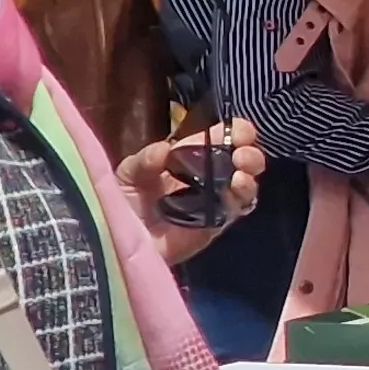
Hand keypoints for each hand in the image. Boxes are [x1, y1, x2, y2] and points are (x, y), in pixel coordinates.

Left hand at [115, 119, 265, 265]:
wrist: (118, 239)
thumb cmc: (123, 202)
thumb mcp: (127, 174)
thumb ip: (145, 160)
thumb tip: (166, 149)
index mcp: (191, 157)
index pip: (221, 139)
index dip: (236, 131)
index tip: (239, 130)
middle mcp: (209, 177)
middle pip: (243, 161)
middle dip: (250, 154)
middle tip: (241, 155)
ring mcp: (215, 202)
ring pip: (246, 186)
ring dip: (249, 177)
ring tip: (240, 174)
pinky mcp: (215, 225)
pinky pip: (236, 210)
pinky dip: (240, 199)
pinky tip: (234, 190)